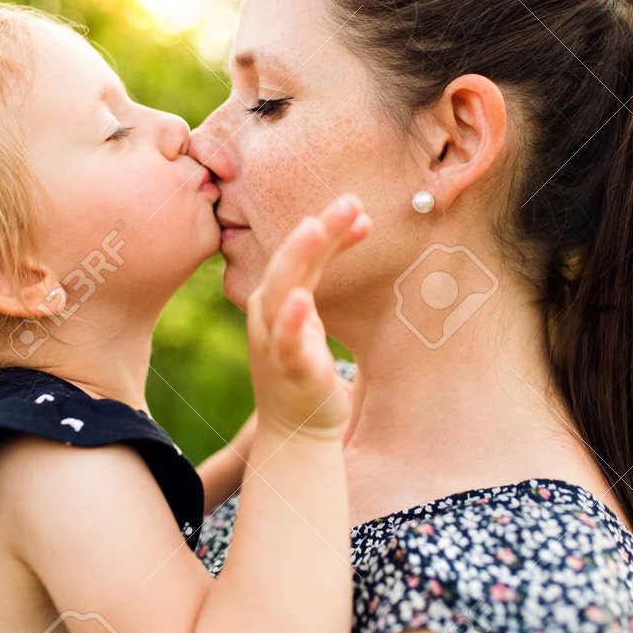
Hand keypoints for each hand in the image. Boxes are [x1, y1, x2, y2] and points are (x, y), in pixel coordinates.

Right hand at [246, 194, 370, 439]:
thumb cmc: (305, 369)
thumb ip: (327, 273)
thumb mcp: (317, 316)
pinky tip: (302, 299)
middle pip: (292, 260)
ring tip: (316, 228)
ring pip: (282, 291)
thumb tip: (361, 220)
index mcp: (279, 299)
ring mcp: (274, 341)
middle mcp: (269, 313)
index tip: (363, 211)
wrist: (296, 433)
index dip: (332, 230)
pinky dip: (291, 319)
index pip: (306, 254)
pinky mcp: (286, 370)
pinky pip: (285, 341)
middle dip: (318, 229)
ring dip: (297, 258)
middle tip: (350, 200)